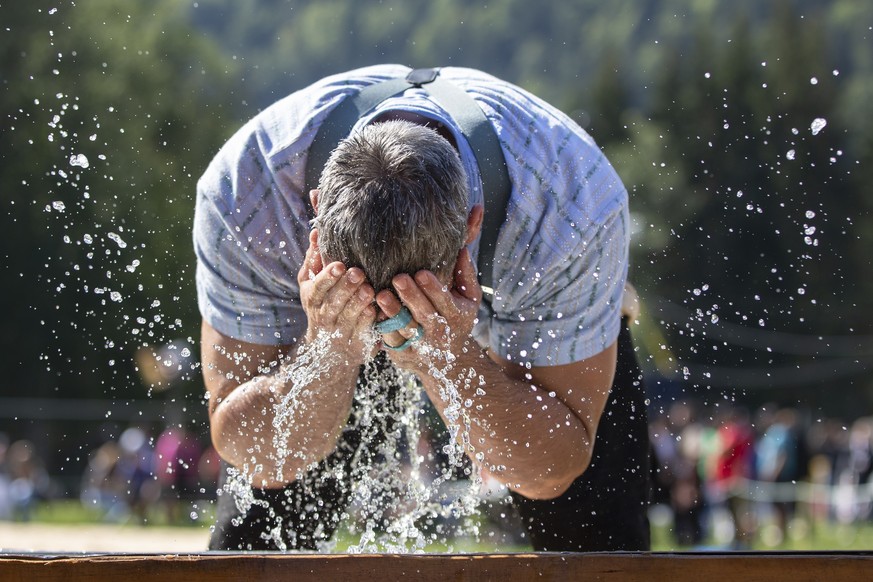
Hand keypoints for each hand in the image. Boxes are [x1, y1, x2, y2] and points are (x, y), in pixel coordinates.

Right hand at [298, 229, 376, 363]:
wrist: (326, 351)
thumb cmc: (321, 306)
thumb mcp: (311, 284)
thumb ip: (315, 259)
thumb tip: (316, 231)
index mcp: (312, 298)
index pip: (318, 287)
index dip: (328, 277)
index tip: (340, 265)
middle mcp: (323, 317)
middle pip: (333, 303)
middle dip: (345, 288)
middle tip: (359, 273)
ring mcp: (339, 333)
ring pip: (349, 318)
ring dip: (359, 304)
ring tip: (369, 290)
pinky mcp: (356, 345)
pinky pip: (363, 333)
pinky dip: (370, 323)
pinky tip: (378, 310)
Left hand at [375, 247, 481, 369]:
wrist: (450, 363)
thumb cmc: (457, 320)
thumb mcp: (469, 300)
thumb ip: (466, 275)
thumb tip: (462, 248)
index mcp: (457, 316)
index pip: (445, 302)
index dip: (434, 289)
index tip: (422, 273)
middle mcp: (440, 333)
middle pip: (425, 315)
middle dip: (412, 297)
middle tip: (399, 278)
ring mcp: (421, 346)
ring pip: (405, 329)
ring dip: (393, 312)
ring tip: (382, 295)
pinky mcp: (404, 354)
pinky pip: (391, 341)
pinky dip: (382, 327)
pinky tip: (374, 312)